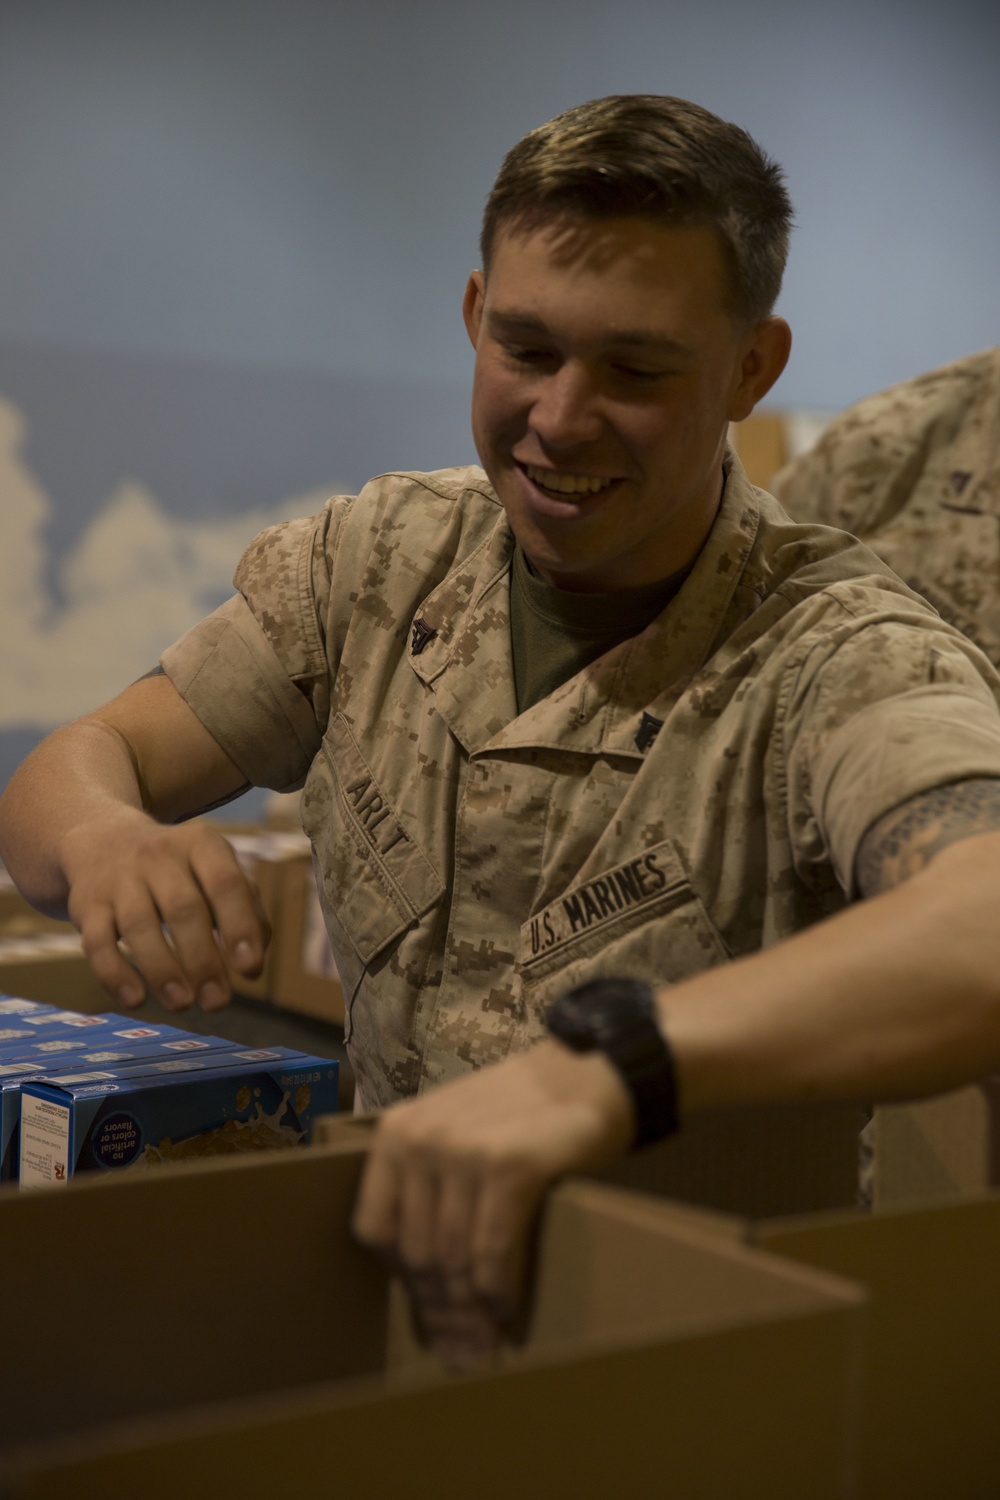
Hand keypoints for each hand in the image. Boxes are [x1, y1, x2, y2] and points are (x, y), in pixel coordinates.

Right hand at [61, 808, 269, 1011]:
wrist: (103, 842)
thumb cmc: (179, 870)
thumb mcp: (215, 869)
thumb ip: (246, 907)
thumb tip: (254, 960)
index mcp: (201, 844)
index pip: (226, 883)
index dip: (240, 927)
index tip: (251, 970)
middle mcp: (158, 855)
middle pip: (183, 909)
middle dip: (203, 961)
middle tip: (217, 1002)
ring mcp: (118, 879)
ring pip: (139, 926)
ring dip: (162, 970)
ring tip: (183, 1004)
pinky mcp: (86, 905)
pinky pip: (97, 942)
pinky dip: (115, 974)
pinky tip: (136, 1000)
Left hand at [352, 1039, 634, 1368]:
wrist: (588, 1073)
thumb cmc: (522, 1113)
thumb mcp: (456, 1135)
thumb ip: (431, 1193)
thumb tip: (428, 1290)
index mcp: (396, 1134)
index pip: (377, 1230)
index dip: (402, 1281)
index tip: (429, 1313)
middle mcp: (420, 1140)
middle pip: (417, 1253)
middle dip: (441, 1311)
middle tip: (463, 1353)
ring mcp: (463, 1152)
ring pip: (454, 1260)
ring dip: (472, 1312)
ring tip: (486, 1343)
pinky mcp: (509, 1167)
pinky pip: (493, 1253)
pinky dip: (501, 1292)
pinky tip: (509, 1311)